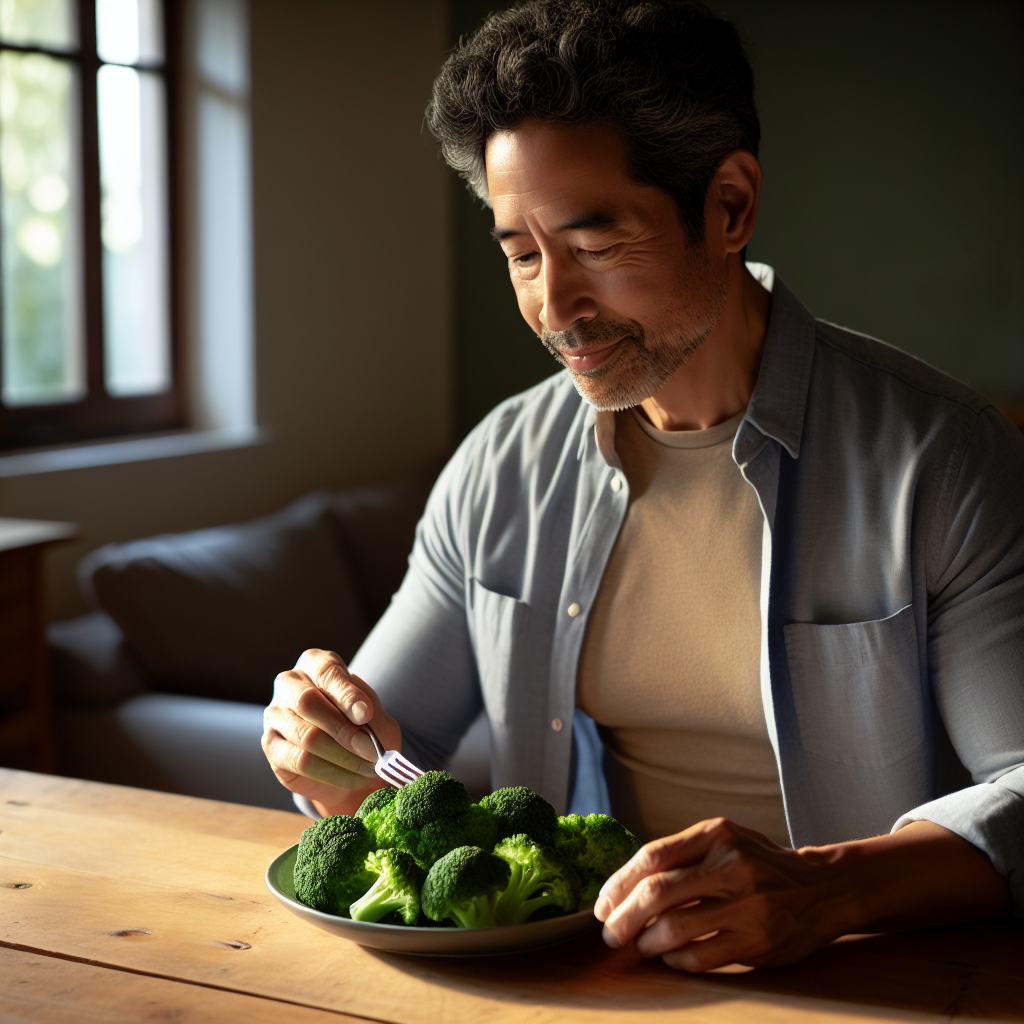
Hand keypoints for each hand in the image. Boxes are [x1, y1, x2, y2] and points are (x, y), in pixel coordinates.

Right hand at [262, 649, 401, 814]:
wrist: (353, 759)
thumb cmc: (363, 726)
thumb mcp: (376, 713)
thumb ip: (370, 712)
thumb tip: (362, 714)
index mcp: (316, 663)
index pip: (327, 672)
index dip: (347, 694)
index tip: (367, 714)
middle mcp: (290, 683)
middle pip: (308, 703)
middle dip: (344, 730)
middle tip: (372, 751)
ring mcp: (275, 714)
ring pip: (305, 735)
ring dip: (343, 757)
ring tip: (369, 768)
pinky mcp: (271, 746)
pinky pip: (300, 761)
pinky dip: (332, 773)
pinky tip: (353, 778)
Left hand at [594, 817, 850, 971]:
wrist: (823, 887)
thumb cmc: (759, 863)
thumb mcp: (724, 840)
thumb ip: (681, 855)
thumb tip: (622, 887)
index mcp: (717, 834)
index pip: (652, 856)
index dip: (619, 883)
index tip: (602, 904)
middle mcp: (732, 865)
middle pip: (658, 893)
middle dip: (624, 917)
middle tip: (610, 934)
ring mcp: (748, 905)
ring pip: (676, 928)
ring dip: (647, 942)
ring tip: (639, 946)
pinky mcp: (759, 941)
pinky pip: (702, 957)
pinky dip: (677, 960)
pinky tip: (671, 957)